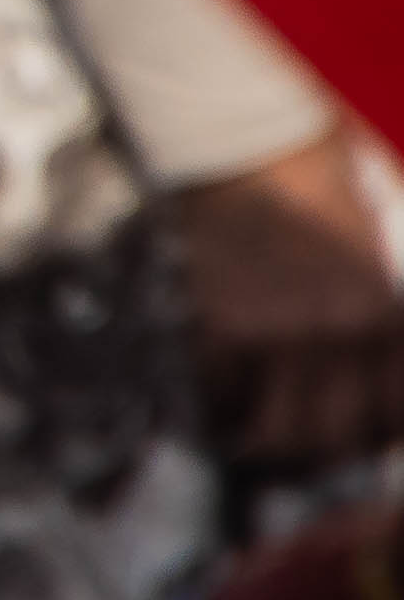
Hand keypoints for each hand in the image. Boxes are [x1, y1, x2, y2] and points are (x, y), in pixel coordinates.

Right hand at [169, 149, 403, 473]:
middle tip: (293, 456)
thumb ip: (368, 317)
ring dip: (259, 446)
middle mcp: (337, 333)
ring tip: (248, 441)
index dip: (369, 442)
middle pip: (332, 437)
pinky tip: (214, 400)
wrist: (247, 142)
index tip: (351, 444)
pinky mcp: (218, 321)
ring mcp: (276, 331)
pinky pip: (216, 391)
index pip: (390, 417)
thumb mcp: (366, 256)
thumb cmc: (314, 188)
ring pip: (273, 432)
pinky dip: (213, 406)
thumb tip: (358, 377)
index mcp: (383, 316)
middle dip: (311, 458)